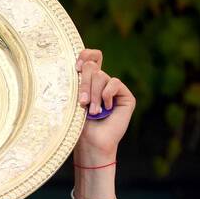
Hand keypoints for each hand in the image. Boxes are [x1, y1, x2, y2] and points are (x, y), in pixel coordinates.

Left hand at [74, 48, 134, 164]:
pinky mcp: (126, 96)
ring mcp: (114, 89)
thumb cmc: (78, 125)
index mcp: (88, 81)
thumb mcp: (73, 99)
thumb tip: (81, 63)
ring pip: (101, 76)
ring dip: (93, 95)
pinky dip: (107, 95)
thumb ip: (77, 79)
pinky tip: (106, 109)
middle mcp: (101, 83)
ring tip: (92, 112)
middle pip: (92, 66)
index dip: (85, 55)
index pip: (91, 56)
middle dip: (84, 84)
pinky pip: (114, 83)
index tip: (75, 67)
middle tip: (81, 103)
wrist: (90, 143)